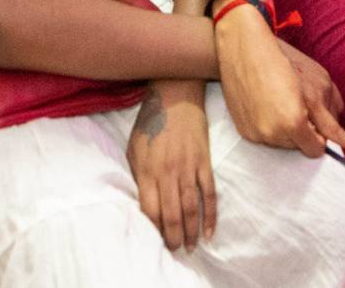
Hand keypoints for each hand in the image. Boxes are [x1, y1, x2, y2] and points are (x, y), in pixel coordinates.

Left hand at [128, 81, 215, 250]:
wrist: (175, 96)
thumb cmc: (150, 122)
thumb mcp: (133, 146)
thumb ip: (137, 174)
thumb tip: (142, 200)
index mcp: (147, 169)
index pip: (149, 209)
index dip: (152, 228)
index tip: (154, 239)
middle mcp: (167, 172)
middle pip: (170, 214)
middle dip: (173, 237)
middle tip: (175, 249)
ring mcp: (187, 168)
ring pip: (190, 208)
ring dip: (191, 232)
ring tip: (191, 247)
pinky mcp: (204, 163)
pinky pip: (209, 195)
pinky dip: (210, 216)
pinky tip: (209, 232)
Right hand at [215, 8, 344, 157]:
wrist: (243, 48)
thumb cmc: (283, 60)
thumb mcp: (319, 86)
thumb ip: (332, 122)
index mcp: (294, 123)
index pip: (316, 149)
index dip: (319, 132)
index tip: (314, 116)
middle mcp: (273, 134)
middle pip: (298, 146)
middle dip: (302, 128)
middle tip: (295, 100)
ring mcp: (255, 133)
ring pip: (281, 143)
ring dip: (285, 128)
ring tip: (279, 99)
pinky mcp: (243, 131)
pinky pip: (264, 137)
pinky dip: (268, 125)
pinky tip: (266, 103)